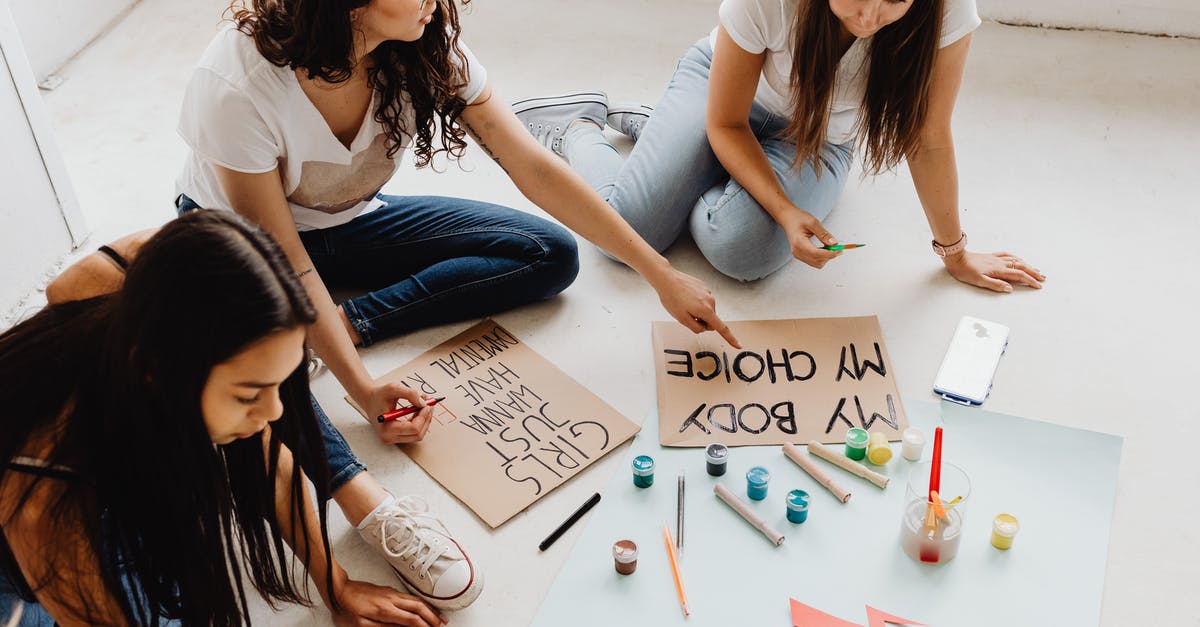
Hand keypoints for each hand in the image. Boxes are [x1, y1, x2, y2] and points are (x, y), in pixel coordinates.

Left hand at [331, 579, 446, 626]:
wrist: (338, 589)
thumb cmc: (346, 609)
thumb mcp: (360, 625)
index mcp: (384, 610)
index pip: (411, 619)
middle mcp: (391, 599)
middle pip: (418, 607)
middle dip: (432, 617)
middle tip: (442, 626)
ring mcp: (391, 593)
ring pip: (416, 600)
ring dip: (430, 609)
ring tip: (439, 618)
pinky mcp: (389, 591)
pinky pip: (410, 596)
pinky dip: (421, 603)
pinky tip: (424, 607)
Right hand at [357, 382, 435, 445]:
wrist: (370, 400)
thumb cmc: (379, 395)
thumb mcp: (393, 388)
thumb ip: (409, 394)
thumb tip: (424, 404)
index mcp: (387, 429)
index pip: (413, 429)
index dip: (423, 416)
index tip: (427, 404)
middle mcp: (389, 437)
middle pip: (418, 434)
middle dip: (426, 418)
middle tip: (429, 404)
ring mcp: (393, 439)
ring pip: (418, 435)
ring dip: (424, 420)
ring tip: (424, 405)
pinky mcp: (397, 437)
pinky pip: (414, 433)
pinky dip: (420, 422)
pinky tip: (418, 410)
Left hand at [650, 266, 740, 347]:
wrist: (667, 279)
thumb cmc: (672, 298)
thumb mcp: (682, 319)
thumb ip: (696, 327)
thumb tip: (704, 328)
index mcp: (706, 310)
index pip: (721, 328)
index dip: (730, 338)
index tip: (739, 345)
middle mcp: (711, 301)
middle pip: (711, 319)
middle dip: (701, 321)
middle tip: (686, 315)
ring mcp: (708, 292)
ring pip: (706, 310)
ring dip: (698, 311)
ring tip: (684, 304)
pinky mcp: (704, 286)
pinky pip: (703, 300)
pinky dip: (696, 302)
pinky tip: (685, 297)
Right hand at [780, 209, 840, 268]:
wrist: (788, 218)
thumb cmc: (798, 218)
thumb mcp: (813, 223)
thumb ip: (824, 234)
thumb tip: (834, 244)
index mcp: (799, 243)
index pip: (816, 253)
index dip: (829, 254)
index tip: (839, 250)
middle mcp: (797, 251)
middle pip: (817, 261)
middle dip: (829, 256)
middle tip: (837, 247)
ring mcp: (797, 255)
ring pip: (816, 263)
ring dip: (826, 257)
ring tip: (829, 246)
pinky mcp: (800, 255)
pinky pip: (813, 261)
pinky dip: (821, 257)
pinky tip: (824, 248)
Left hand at [942, 250, 1044, 292]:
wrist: (957, 258)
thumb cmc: (966, 271)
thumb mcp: (979, 281)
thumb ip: (995, 285)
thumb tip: (1009, 289)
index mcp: (999, 270)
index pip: (1019, 276)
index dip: (1030, 281)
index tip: (1038, 286)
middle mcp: (1000, 263)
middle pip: (1021, 267)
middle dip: (1033, 273)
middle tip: (1043, 278)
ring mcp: (996, 258)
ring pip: (1016, 261)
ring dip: (1027, 265)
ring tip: (1036, 269)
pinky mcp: (991, 256)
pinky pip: (1007, 255)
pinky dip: (1016, 258)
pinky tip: (1019, 259)